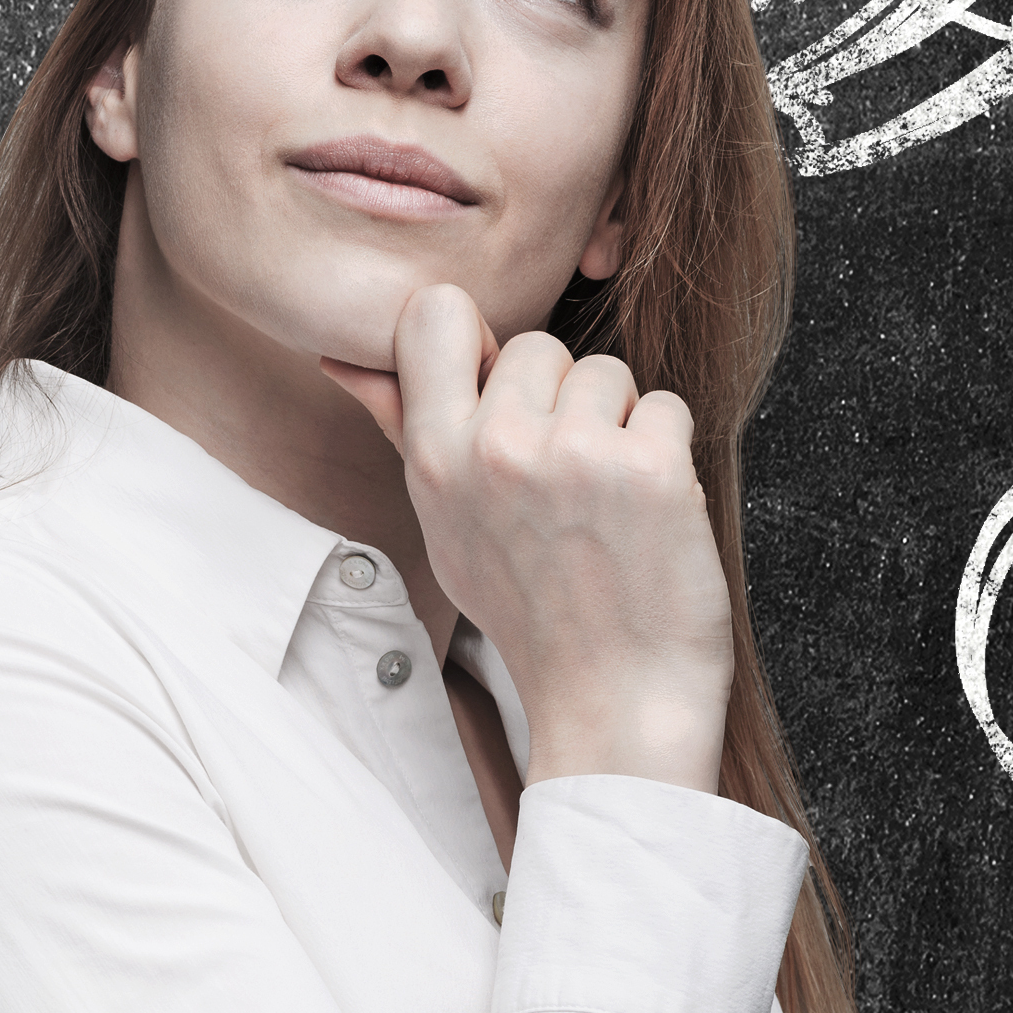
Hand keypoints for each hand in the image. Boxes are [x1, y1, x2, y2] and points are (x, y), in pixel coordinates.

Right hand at [386, 283, 736, 788]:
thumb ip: (402, 428)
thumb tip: (343, 356)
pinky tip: (649, 511)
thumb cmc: (530, 610)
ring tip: (607, 500)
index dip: (478, 343)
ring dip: (620, 425)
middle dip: (563, 399)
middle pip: (539, 345)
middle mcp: (496, 449)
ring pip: (609, 372)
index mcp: (435, 459)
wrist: (613, 698)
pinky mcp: (652, 469)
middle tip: (565, 480)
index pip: (435, 313)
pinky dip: (669, 451)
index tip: (500, 395)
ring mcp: (575, 456)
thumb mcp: (444, 522)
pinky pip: (666, 406)